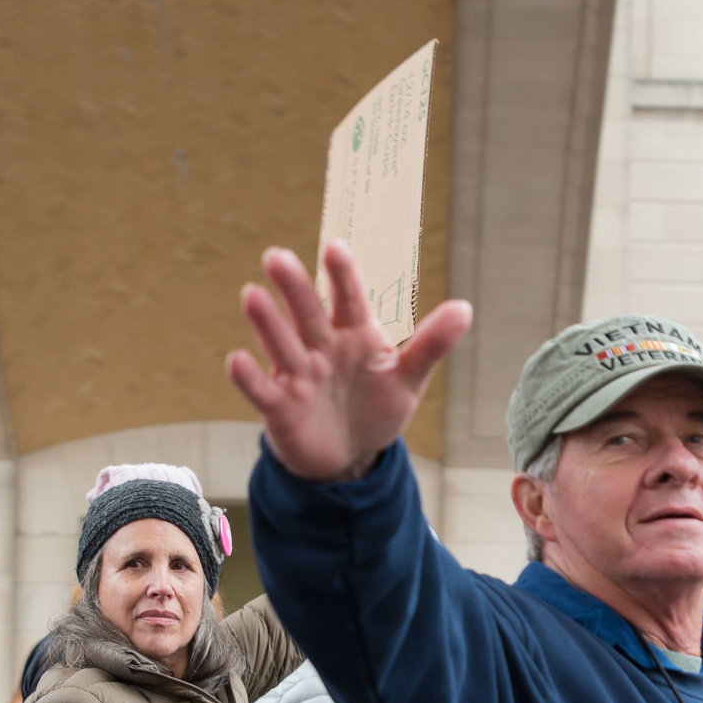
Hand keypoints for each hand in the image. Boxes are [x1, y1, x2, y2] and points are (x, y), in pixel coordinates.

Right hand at [226, 240, 470, 483]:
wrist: (348, 455)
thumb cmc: (375, 406)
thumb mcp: (407, 377)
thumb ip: (431, 344)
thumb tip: (465, 307)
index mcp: (355, 334)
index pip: (349, 299)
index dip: (342, 275)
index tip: (335, 247)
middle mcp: (322, 347)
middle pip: (307, 313)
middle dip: (293, 287)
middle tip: (276, 257)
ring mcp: (298, 375)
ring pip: (281, 344)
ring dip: (267, 323)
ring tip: (251, 296)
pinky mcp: (279, 406)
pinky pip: (262, 390)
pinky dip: (250, 378)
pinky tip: (236, 361)